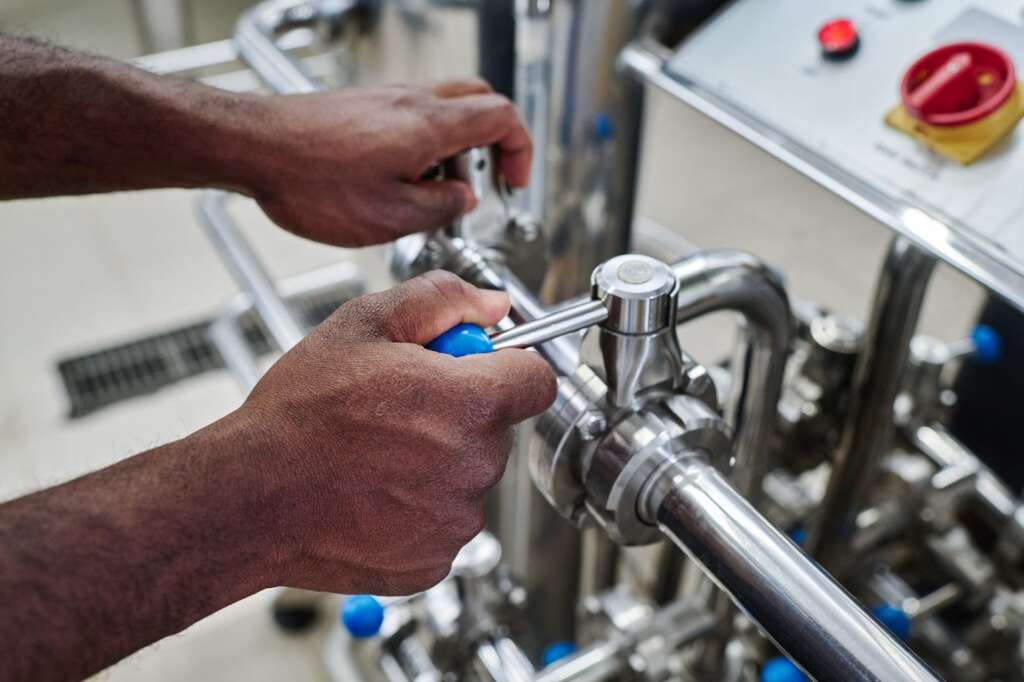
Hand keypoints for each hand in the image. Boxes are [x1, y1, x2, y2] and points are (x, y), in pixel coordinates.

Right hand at [233, 271, 554, 594]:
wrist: (249, 497)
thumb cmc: (298, 414)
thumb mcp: (364, 324)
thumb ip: (442, 300)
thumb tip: (491, 303)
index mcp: (471, 403)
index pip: (538, 379)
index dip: (508, 367)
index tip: (478, 368)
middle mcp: (475, 466)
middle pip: (496, 429)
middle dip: (459, 413)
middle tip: (398, 407)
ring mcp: (456, 521)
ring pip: (468, 477)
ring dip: (437, 463)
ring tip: (374, 451)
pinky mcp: (433, 560)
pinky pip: (443, 523)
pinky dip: (417, 509)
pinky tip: (372, 491)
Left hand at [239, 79, 530, 246]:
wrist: (252, 147)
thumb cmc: (310, 180)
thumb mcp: (390, 217)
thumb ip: (439, 208)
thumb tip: (462, 200)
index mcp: (430, 125)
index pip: (502, 117)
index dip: (520, 150)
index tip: (513, 182)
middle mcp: (413, 101)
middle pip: (480, 101)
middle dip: (495, 141)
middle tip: (488, 179)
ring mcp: (387, 98)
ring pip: (446, 108)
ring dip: (456, 148)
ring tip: (436, 193)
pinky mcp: (364, 106)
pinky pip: (413, 115)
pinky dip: (425, 144)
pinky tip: (401, 182)